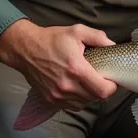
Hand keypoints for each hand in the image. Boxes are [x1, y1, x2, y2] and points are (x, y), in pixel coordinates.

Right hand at [0, 19, 117, 111]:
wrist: (24, 49)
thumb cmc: (51, 39)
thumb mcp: (77, 31)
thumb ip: (98, 37)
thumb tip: (112, 46)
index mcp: (76, 69)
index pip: (102, 90)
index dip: (112, 87)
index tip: (111, 79)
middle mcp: (67, 86)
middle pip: (95, 98)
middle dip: (102, 89)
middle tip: (101, 79)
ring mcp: (57, 95)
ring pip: (85, 103)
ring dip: (90, 95)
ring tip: (88, 83)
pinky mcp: (50, 99)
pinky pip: (72, 106)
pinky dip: (78, 100)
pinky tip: (77, 88)